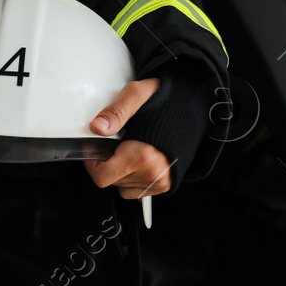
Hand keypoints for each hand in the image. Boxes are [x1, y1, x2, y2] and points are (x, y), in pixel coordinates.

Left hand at [83, 77, 174, 197]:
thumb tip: (97, 127)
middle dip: (107, 163)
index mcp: (142, 155)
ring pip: (122, 187)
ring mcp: (159, 181)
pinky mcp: (164, 184)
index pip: (102, 176)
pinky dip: (131, 177)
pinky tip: (138, 158)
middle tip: (116, 143)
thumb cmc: (167, 101)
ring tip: (130, 148)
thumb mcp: (136, 95)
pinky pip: (135, 190)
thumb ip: (115, 112)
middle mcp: (152, 173)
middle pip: (111, 181)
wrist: (193, 107)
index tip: (96, 148)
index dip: (92, 162)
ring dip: (120, 170)